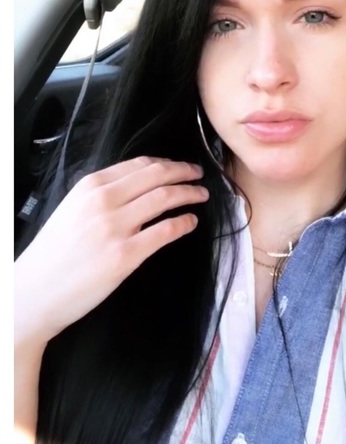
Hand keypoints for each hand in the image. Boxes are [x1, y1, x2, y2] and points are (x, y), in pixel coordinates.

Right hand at [14, 156, 208, 346]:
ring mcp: (115, 227)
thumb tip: (138, 186)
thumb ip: (102, 195)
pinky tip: (191, 221)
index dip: (166, 163)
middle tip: (198, 174)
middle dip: (184, 171)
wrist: (34, 291)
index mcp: (90, 187)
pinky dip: (184, 222)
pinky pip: (166, 231)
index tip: (179, 166)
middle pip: (157, 176)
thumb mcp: (72, 209)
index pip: (139, 165)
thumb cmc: (53, 253)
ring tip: (201, 194)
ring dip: (189, 193)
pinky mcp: (125, 254)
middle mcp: (104, 201)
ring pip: (165, 198)